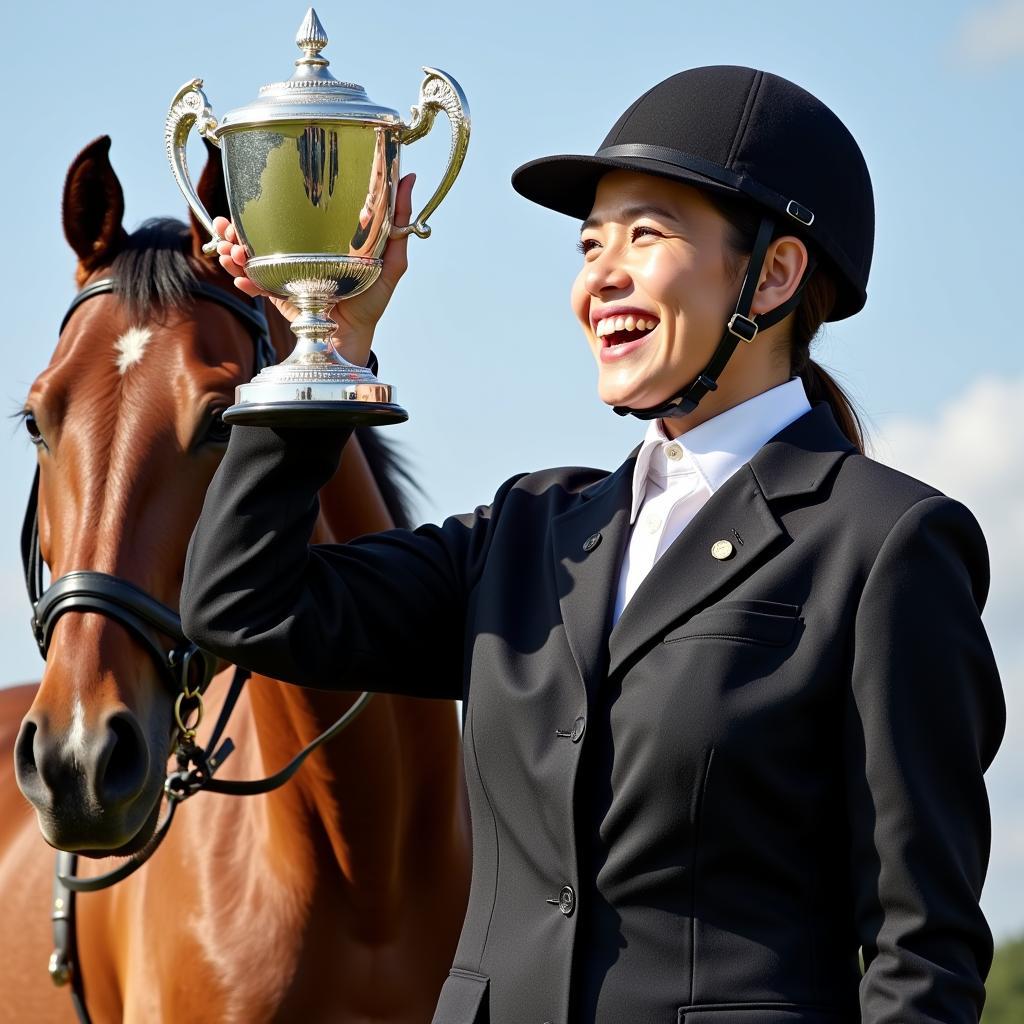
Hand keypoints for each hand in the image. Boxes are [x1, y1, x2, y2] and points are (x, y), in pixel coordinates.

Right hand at [212, 172, 415, 367]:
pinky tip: (242, 277)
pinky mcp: (281, 297)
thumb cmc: (372, 301)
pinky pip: (257, 286)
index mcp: (318, 241)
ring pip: (251, 257)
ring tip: (230, 251)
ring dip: (234, 251)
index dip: (264, 207)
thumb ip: (398, 223)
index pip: (287, 217)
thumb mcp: (391, 260)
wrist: (354, 340)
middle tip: (227, 227)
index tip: (248, 200)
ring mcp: (286, 276)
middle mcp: (298, 255)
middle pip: (259, 234)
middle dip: (237, 229)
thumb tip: (410, 178)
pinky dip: (246, 280)